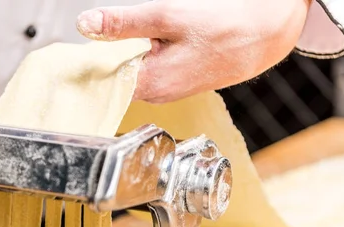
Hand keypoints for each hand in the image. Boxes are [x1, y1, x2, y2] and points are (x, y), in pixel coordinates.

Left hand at [77, 0, 310, 102]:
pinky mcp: (176, 81)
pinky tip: (151, 41)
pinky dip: (142, 54)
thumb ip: (124, 23)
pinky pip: (148, 69)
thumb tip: (86, 25)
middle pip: (115, 76)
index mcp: (151, 83)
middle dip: (105, 54)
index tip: (75, 51)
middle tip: (106, 31)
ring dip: (125, 52)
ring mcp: (167, 89)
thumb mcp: (168, 17)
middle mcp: (156, 93)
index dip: (86, 63)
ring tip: (137, 34)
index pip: (102, 81)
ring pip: (132, 70)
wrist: (268, 34)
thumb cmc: (226, 27)